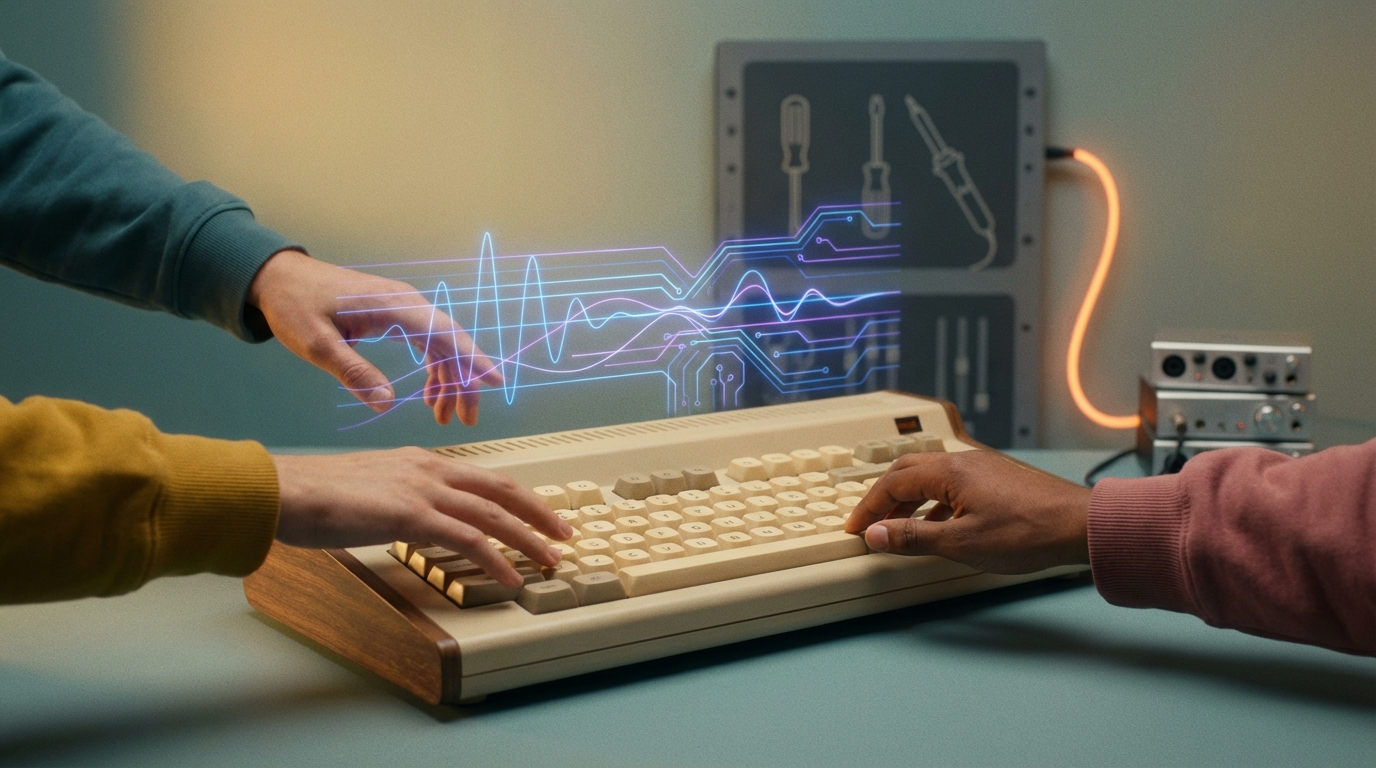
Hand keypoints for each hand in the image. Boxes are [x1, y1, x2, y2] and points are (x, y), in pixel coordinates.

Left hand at [247, 249, 502, 425]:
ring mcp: (402, 307)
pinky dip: (432, 370)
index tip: (496, 382)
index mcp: (393, 306)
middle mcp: (406, 303)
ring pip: (441, 345)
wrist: (278, 278)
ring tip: (444, 417)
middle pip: (451, 342)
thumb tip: (387, 406)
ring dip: (448, 380)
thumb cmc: (295, 306)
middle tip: (467, 419)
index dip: (472, 360)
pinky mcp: (394, 314)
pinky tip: (428, 396)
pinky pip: (426, 343)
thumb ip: (354, 373)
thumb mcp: (318, 345)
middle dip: (464, 381)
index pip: (444, 334)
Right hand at [272, 448, 571, 587]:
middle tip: (563, 531)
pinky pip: (468, 538)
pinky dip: (496, 559)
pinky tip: (511, 577)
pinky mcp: (411, 515)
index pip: (480, 476)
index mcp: (418, 461)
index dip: (514, 495)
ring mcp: (421, 490)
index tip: (536, 511)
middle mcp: (427, 469)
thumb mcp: (365, 489)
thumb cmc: (311, 494)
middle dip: (538, 511)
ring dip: (528, 539)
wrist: (283, 490)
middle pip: (500, 488)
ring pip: (493, 513)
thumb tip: (407, 518)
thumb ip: (394, 498)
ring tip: (551, 559)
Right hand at [844, 450, 1090, 573]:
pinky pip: (951, 483)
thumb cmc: (1028, 532)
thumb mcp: (961, 543)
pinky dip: (932, 502)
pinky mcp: (997, 478)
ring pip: (930, 477)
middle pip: (908, 471)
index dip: (869, 507)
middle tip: (869, 522)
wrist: (1080, 526)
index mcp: (949, 472)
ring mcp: (982, 468)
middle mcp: (963, 462)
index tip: (856, 528)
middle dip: (883, 498)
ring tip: (898, 527)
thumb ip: (913, 538)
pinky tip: (937, 525)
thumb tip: (876, 534)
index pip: (893, 483)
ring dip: (908, 500)